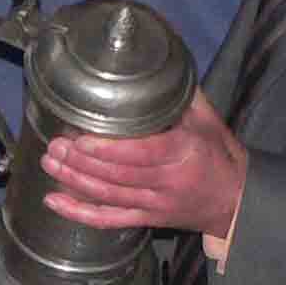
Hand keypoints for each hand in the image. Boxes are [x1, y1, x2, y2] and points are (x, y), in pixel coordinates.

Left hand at [41, 88, 246, 236]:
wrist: (235, 200)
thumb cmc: (219, 155)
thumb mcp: (207, 120)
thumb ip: (179, 96)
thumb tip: (149, 64)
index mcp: (185, 153)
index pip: (143, 153)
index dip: (108, 150)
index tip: (81, 139)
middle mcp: (168, 182)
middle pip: (119, 176)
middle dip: (82, 163)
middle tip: (55, 146)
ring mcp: (155, 205)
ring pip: (110, 196)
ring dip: (75, 181)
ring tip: (50, 162)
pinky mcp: (147, 220)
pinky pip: (110, 220)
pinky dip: (80, 213)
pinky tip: (54, 202)